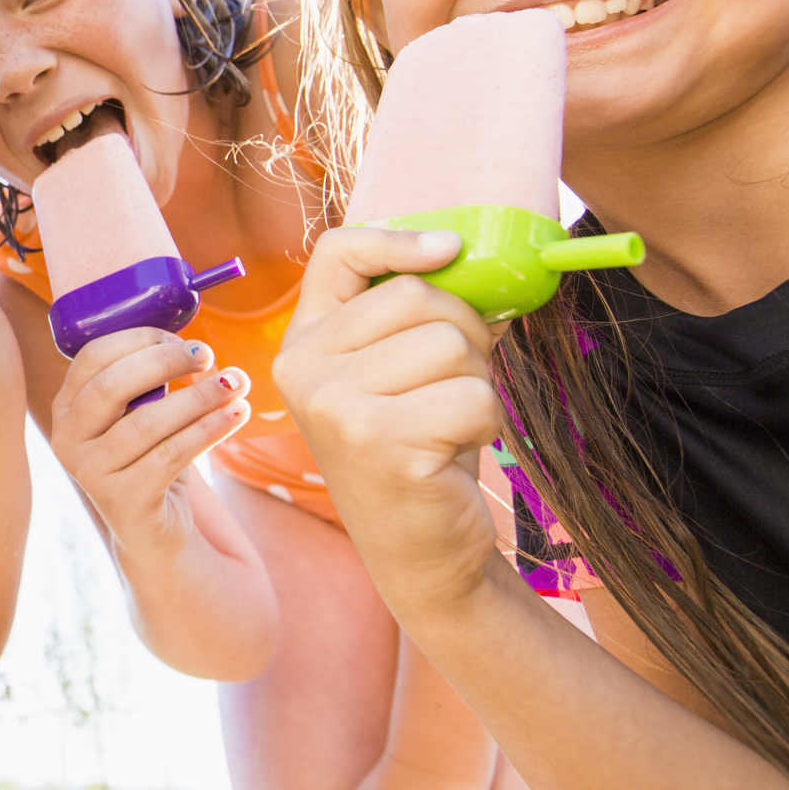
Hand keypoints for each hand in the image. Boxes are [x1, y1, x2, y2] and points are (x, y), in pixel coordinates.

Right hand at [48, 327, 250, 559]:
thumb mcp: (140, 416)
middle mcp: (68, 438)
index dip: (139, 340)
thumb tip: (195, 347)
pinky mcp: (123, 499)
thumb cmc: (150, 460)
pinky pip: (171, 454)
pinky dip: (209, 430)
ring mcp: (91, 471)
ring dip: (198, 397)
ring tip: (236, 383)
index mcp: (67, 407)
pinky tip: (236, 414)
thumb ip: (150, 382)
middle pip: (113, 385)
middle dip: (165, 362)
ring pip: (147, 421)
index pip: (93, 357)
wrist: (152, 532)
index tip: (183, 340)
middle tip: (207, 356)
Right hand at [273, 227, 502, 614]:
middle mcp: (303, 367)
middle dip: (465, 334)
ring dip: (477, 383)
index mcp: (302, 342)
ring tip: (448, 423)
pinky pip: (473, 395)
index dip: (398, 239)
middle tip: (453, 385)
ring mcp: (333, 404)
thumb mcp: (400, 373)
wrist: (418, 550)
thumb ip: (419, 316)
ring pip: (451, 343)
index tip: (451, 250)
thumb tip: (478, 261)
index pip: (339, 252)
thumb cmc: (418, 448)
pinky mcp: (379, 440)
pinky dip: (486, 422)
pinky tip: (454, 451)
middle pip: (418, 296)